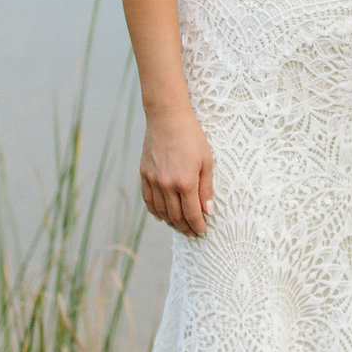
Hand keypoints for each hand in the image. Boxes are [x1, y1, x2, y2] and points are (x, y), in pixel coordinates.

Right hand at [139, 112, 214, 237]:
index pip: (192, 214)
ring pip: (161, 212)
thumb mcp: (206, 160)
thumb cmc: (191, 136)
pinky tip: (163, 216)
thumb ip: (206, 188)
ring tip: (180, 226)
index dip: (198, 226)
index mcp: (185, 182)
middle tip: (193, 233)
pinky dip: (156, 212)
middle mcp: (167, 185)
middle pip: (176, 217)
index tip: (202, 232)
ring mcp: (153, 181)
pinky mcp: (144, 175)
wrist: (167, 118)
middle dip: (186, 228)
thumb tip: (208, 210)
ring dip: (171, 222)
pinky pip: (148, 201)